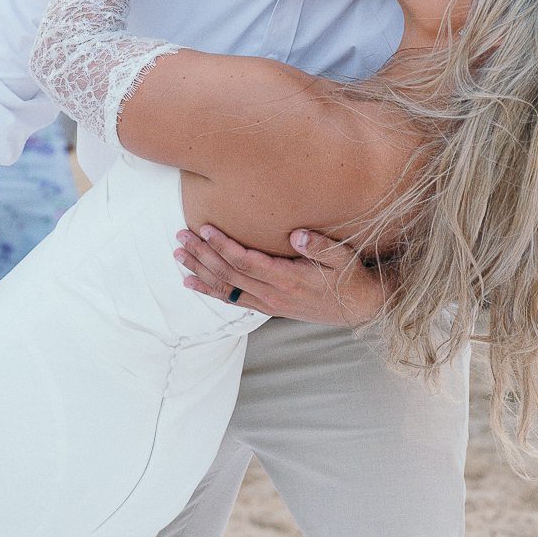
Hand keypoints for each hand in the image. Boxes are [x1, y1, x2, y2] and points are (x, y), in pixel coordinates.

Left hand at [174, 225, 385, 326]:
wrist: (358, 307)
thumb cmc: (350, 276)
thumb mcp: (342, 257)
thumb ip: (320, 245)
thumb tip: (296, 234)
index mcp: (288, 278)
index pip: (246, 261)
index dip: (223, 246)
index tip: (204, 229)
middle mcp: (273, 294)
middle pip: (229, 273)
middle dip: (203, 255)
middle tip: (181, 237)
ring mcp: (269, 303)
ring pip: (226, 288)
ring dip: (201, 272)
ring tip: (178, 257)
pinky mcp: (269, 307)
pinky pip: (233, 300)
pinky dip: (210, 291)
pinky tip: (192, 284)